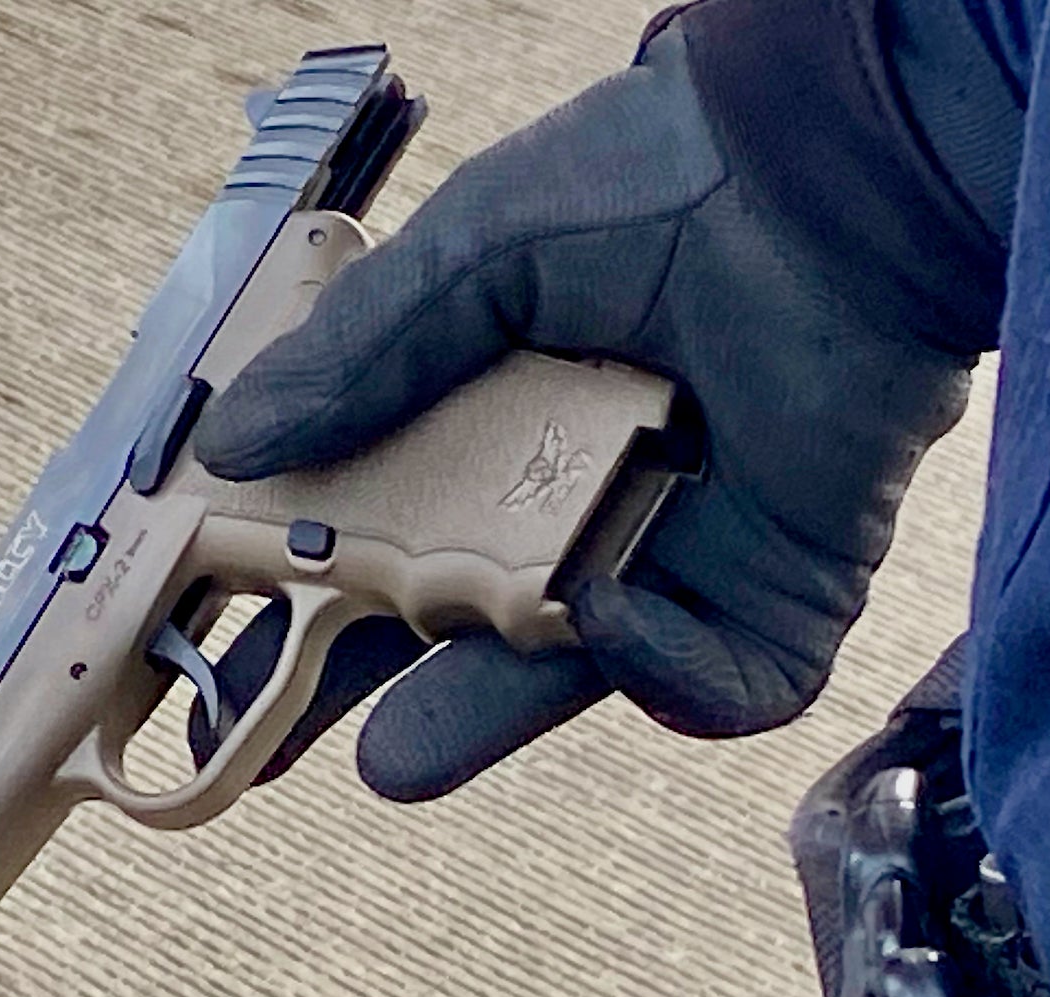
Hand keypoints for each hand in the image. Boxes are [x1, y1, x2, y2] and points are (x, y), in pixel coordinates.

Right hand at [188, 24, 979, 800]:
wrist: (840, 180)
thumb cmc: (661, 184)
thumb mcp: (470, 256)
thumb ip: (355, 355)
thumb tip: (228, 446)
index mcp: (489, 413)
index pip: (370, 517)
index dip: (291, 576)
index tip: (209, 622)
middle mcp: (568, 491)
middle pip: (444, 618)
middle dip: (357, 686)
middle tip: (265, 740)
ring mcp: (669, 551)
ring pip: (561, 675)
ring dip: (476, 721)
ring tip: (391, 764)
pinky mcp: (774, 596)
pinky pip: (709, 683)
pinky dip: (658, 671)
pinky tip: (613, 609)